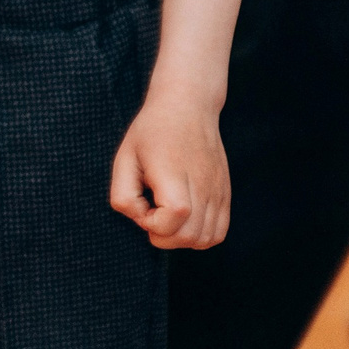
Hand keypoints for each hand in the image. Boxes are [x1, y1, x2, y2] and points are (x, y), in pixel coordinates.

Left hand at [109, 79, 230, 249]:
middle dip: (163, 236)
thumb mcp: (124, 158)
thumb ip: (123, 195)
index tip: (142, 203)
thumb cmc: (151, 132)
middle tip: (151, 210)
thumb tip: (140, 219)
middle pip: (190, 238)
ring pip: (206, 240)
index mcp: (175, 180)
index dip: (149, 223)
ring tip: (167, 215)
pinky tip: (184, 219)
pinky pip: (219, 232)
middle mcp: (203, 189)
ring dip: (181, 238)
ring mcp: (218, 193)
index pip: (170, 225)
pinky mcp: (225, 194)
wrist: (188, 108)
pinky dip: (200, 236)